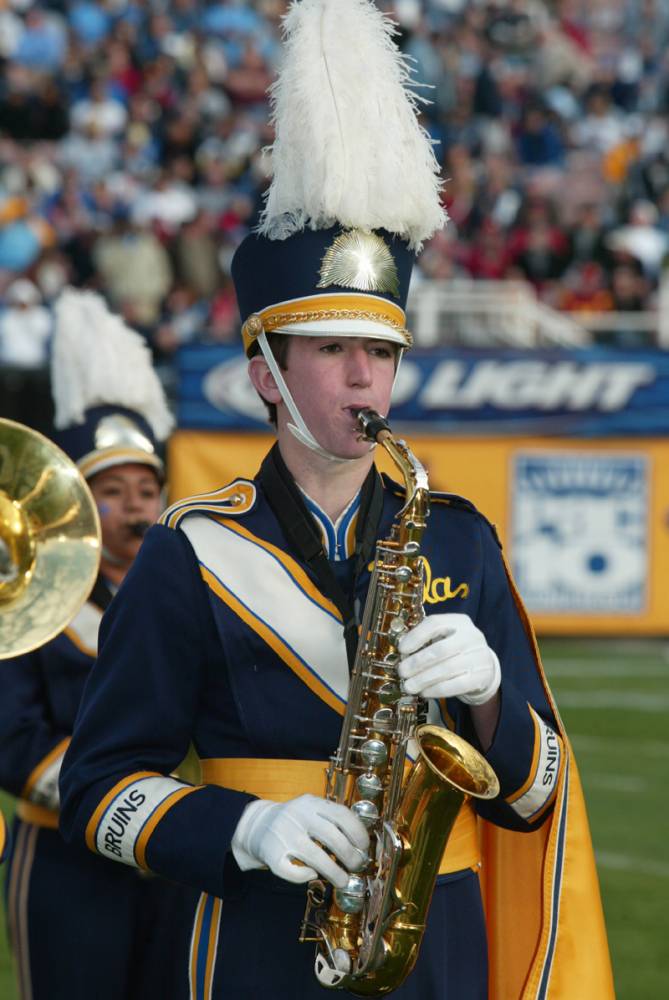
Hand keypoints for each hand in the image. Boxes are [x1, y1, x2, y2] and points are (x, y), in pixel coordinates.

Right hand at [231, 793, 368, 888]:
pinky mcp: (271, 855)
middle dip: (350, 855)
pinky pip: (293, 872)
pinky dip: (305, 876)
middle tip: (357, 866)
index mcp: (310, 803)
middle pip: (331, 837)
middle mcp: (297, 816)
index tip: (364, 847)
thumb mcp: (311, 809)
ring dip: (334, 872)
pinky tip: (311, 874)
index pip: (341, 814)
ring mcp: (283, 835)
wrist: (257, 825)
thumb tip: (360, 845)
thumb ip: (332, 819)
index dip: (357, 832)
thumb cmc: (294, 820)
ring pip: (315, 857)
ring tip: (343, 880)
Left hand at [398, 613, 500, 705]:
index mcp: (459, 622)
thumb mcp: (445, 638)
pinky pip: (456, 685)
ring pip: (447, 669)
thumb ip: (426, 640)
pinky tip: (424, 692)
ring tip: (409, 686)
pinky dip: (436, 690)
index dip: (416, 636)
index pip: (435, 623)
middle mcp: (472, 637)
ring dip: (423, 679)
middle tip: (402, 672)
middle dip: (417, 662)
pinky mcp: (481, 677)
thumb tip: (402, 653)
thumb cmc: (456, 651)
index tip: (401, 649)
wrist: (485, 667)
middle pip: (441, 649)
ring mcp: (479, 657)